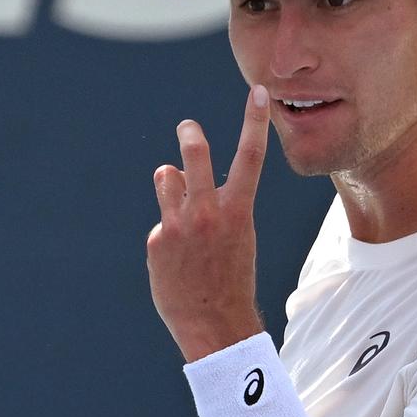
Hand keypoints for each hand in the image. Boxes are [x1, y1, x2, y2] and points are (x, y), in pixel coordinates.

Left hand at [147, 84, 271, 360]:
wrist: (215, 325)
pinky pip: (162, 224)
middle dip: (190, 136)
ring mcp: (179, 226)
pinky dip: (168, 238)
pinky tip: (177, 263)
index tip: (259, 92)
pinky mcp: (157, 241)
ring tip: (177, 197)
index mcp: (238, 212)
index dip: (254, 121)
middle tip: (187, 127)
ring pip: (167, 181)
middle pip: (194, 156)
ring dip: (170, 181)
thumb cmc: (230, 280)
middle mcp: (207, 213)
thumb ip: (209, 204)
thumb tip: (168, 172)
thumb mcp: (234, 238)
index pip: (250, 157)